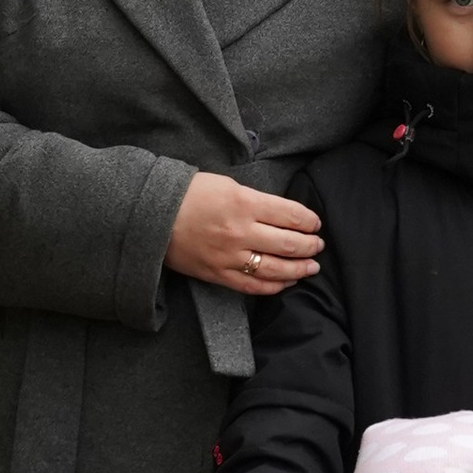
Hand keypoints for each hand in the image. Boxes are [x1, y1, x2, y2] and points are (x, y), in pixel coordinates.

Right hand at [166, 174, 322, 292]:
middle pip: (289, 244)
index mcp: (245, 203)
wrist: (153, 217)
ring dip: (299, 269)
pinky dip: (274, 286)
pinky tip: (286, 282)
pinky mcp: (218, 275)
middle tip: (319, 245)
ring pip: (275, 269)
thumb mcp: (228, 185)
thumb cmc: (190, 195)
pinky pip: (252, 286)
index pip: (291, 215)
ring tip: (311, 267)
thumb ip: (257, 200)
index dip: (309, 221)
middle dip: (310, 246)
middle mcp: (241, 232)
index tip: (316, 223)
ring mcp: (230, 257)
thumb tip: (283, 214)